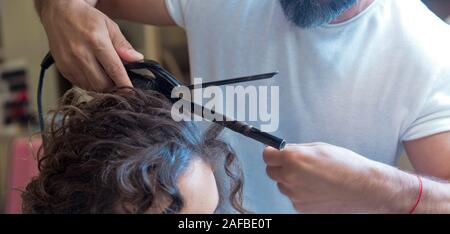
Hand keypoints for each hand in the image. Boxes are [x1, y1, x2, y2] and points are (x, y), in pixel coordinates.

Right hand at [38, 0, 142, 90]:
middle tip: (120, 83)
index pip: (114, 69)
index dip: (125, 84)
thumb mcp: (110, 26)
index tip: (132, 93)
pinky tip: (94, 75)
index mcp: (96, 41)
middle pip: (102, 84)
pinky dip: (90, 84)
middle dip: (114, 88)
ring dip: (102, 88)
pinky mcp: (62, 68)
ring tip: (107, 78)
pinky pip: (79, 85)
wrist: (59, 12)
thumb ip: (123, 45)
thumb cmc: (86, 18)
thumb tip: (137, 59)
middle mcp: (81, 53)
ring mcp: (69, 62)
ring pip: (91, 87)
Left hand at [263, 143, 415, 212]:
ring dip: (290, 179)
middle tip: (295, 163)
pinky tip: (316, 187)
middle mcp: (290, 177)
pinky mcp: (301, 206)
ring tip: (311, 176)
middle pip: (271, 171)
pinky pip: (293, 195)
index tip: (276, 151)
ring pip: (282, 184)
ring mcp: (294, 194)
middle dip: (279, 166)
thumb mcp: (318, 148)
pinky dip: (299, 191)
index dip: (272, 152)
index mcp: (293, 159)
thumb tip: (283, 150)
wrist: (362, 187)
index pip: (267, 155)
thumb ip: (297, 149)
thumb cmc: (345, 165)